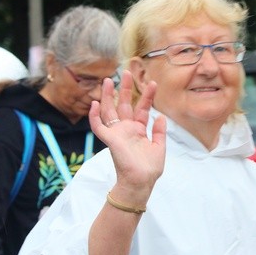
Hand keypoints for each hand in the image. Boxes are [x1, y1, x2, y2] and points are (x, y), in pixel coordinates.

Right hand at [89, 70, 166, 207]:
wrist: (141, 182)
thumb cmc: (149, 169)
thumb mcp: (159, 148)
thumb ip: (159, 132)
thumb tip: (161, 116)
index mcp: (139, 130)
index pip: (142, 109)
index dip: (147, 96)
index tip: (153, 83)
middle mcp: (127, 129)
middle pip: (124, 105)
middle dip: (125, 89)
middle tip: (126, 72)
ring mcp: (117, 133)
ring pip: (109, 111)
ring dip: (108, 96)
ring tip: (108, 80)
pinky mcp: (110, 140)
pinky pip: (98, 127)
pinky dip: (94, 116)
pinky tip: (94, 103)